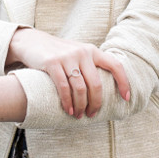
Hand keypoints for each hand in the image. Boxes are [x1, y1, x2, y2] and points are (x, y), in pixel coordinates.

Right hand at [7, 27, 129, 117]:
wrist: (31, 42)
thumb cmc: (58, 53)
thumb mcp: (77, 54)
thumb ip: (90, 65)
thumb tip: (104, 91)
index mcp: (92, 50)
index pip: (115, 65)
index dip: (123, 82)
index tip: (126, 98)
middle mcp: (82, 52)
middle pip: (96, 84)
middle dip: (96, 103)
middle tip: (92, 114)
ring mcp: (67, 57)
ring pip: (80, 88)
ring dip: (80, 106)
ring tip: (78, 115)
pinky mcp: (52, 63)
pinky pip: (63, 87)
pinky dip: (67, 102)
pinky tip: (68, 110)